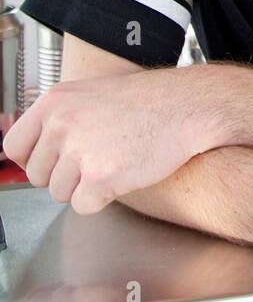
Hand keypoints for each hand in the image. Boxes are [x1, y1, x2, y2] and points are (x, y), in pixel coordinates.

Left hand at [2, 69, 211, 213]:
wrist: (186, 107)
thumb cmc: (146, 102)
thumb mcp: (91, 95)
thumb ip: (59, 119)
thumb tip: (32, 152)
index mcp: (54, 101)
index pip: (14, 147)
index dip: (34, 159)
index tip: (51, 162)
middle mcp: (61, 123)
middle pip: (38, 175)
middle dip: (64, 175)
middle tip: (96, 158)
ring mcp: (80, 150)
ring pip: (60, 193)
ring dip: (85, 186)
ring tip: (115, 161)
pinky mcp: (100, 176)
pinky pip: (83, 206)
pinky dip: (102, 199)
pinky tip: (123, 174)